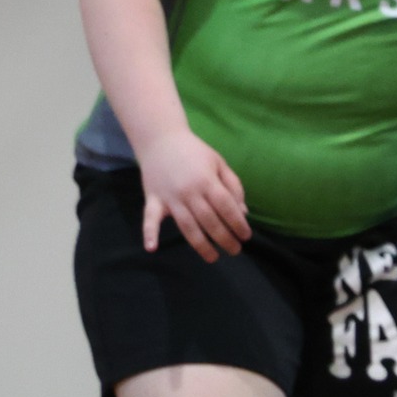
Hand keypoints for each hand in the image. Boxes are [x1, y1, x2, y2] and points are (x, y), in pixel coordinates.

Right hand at [136, 129, 250, 260]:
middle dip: (225, 239)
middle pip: (209, 221)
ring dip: (201, 245)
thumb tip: (243, 213)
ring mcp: (170, 197)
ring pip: (187, 226)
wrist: (161, 139)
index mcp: (208, 181)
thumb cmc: (195, 152)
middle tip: (235, 251)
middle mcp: (189, 191)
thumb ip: (234, 187)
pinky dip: (149, 233)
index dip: (238, 224)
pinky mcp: (153, 199)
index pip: (227, 208)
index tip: (246, 236)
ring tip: (213, 257)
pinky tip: (152, 248)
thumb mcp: (220, 163)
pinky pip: (150, 218)